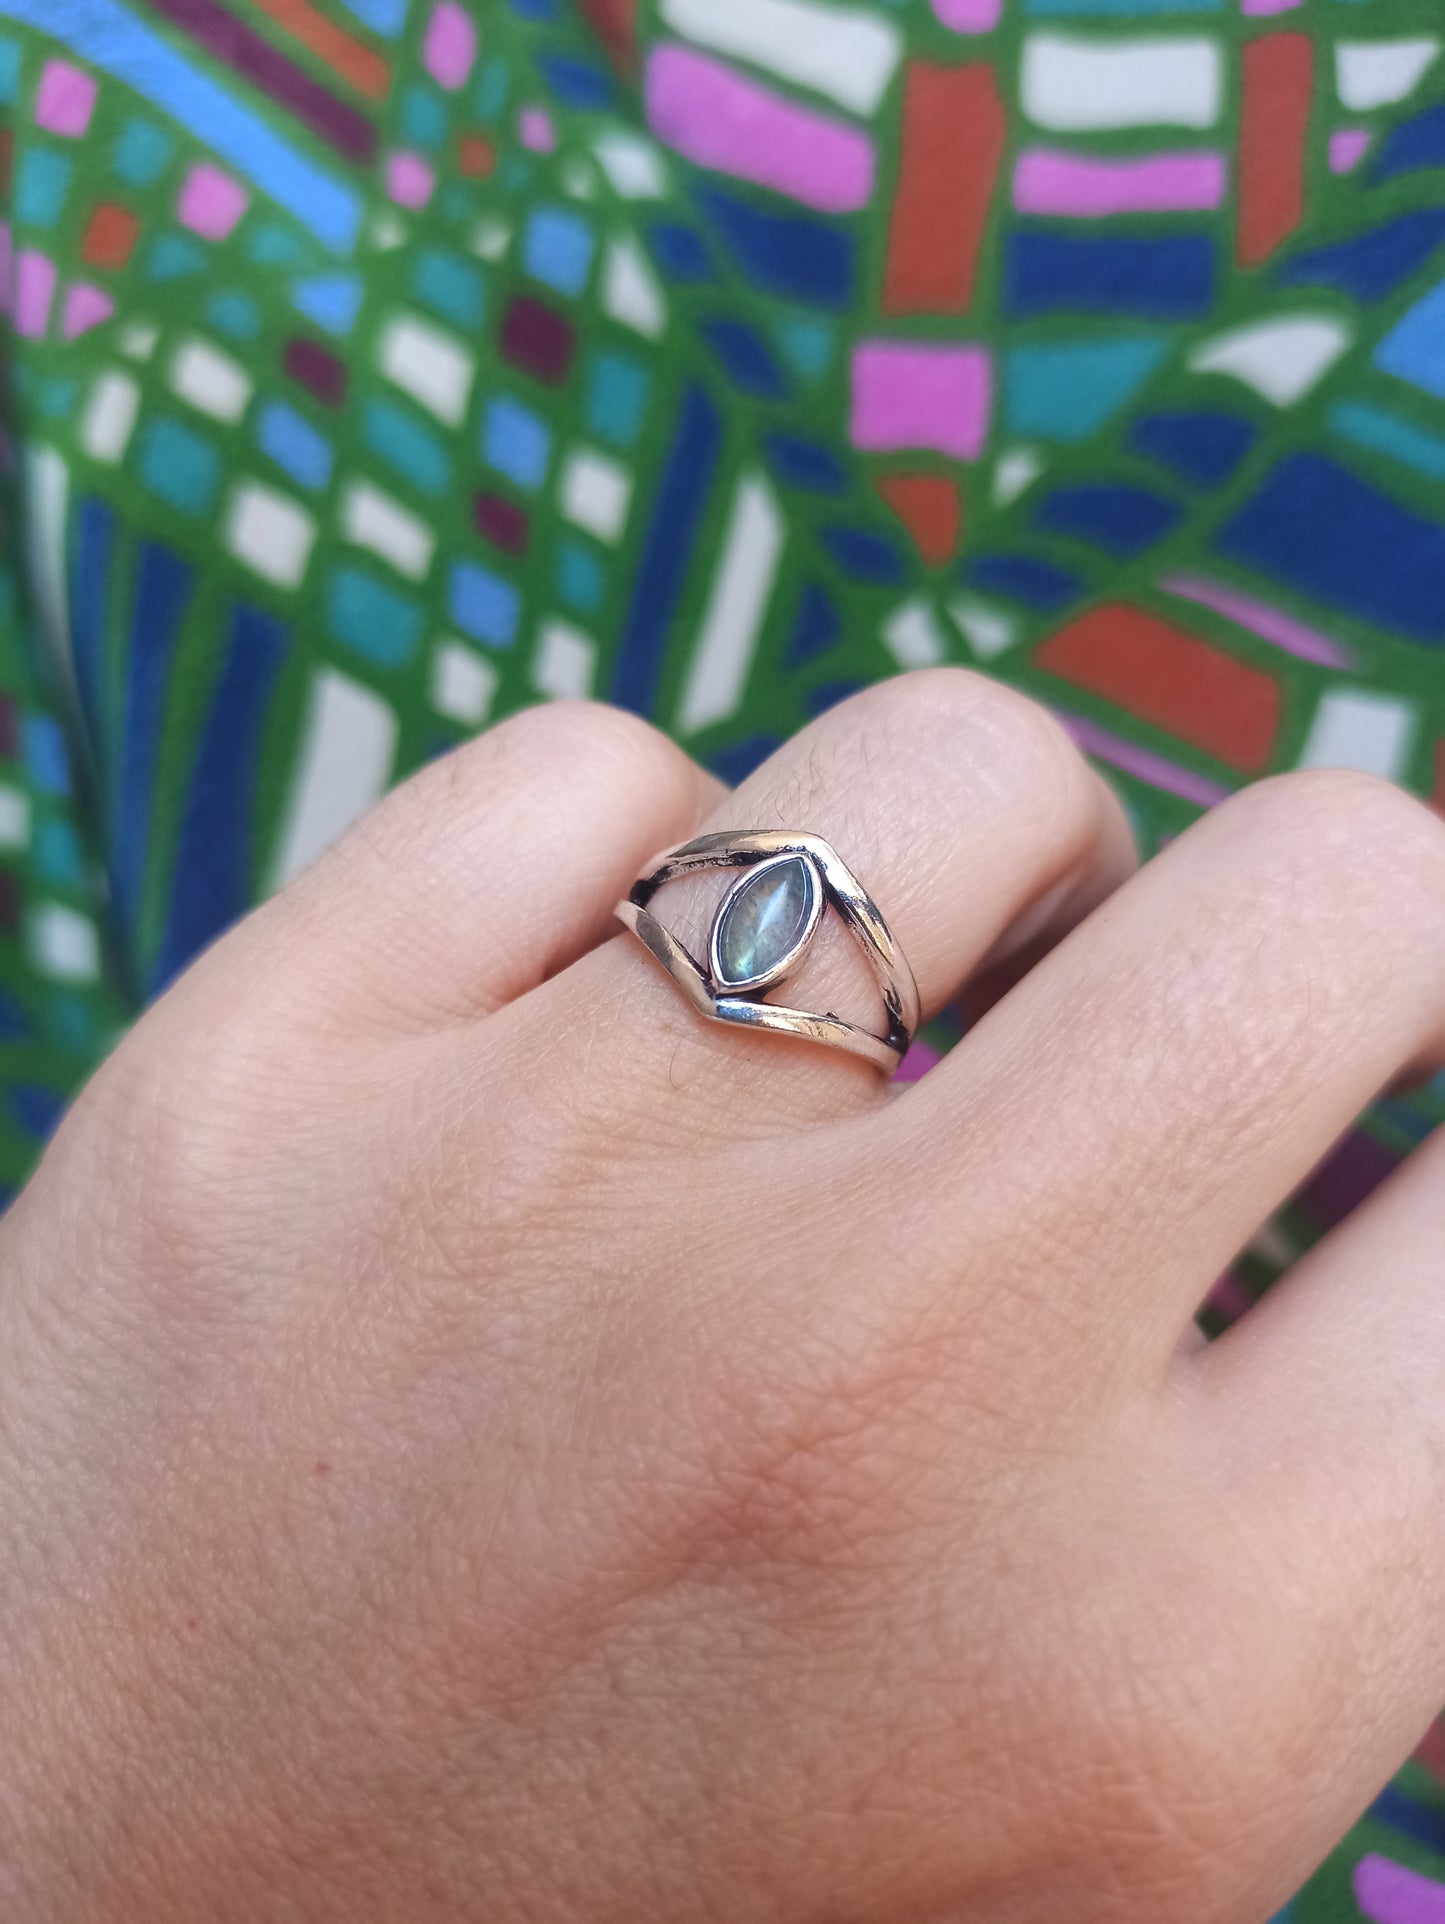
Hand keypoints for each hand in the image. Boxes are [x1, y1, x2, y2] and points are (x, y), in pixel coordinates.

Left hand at [3, 673, 1443, 1922]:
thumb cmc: (615, 1923)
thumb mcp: (1063, 1869)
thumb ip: (1284, 1561)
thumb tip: (1379, 1224)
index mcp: (1139, 1681)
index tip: (1383, 1135)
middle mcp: (862, 1394)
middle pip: (1333, 887)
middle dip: (1338, 921)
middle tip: (1226, 1005)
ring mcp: (537, 1193)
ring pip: (954, 764)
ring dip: (980, 875)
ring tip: (892, 1024)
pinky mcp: (266, 1065)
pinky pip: (597, 777)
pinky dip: (640, 874)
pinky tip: (591, 1037)